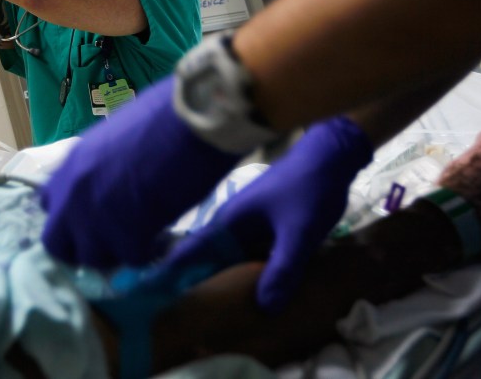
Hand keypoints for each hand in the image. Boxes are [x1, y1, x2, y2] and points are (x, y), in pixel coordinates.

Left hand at [40, 77, 244, 267]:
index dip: (70, 214)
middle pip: (57, 243)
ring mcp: (94, 220)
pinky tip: (161, 236)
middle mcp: (72, 196)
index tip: (92, 213)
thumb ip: (99, 167)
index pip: (49, 204)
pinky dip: (147, 252)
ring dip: (115, 251)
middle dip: (82, 246)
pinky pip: (131, 259)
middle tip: (111, 238)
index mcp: (70, 165)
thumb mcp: (113, 139)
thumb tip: (107, 185)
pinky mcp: (125, 237)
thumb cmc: (161, 116)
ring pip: (92, 258)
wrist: (188, 123)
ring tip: (140, 236)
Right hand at [162, 116, 372, 312]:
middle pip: (207, 263)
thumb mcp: (298, 234)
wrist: (331, 158)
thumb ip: (283, 270)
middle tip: (179, 321)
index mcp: (228, 224)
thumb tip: (264, 310)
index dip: (169, 276)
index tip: (150, 300)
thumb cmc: (307, 189)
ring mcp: (250, 230)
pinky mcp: (267, 233)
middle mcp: (233, 228)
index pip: (190, 253)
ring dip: (222, 285)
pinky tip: (251, 298)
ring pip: (230, 264)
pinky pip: (250, 260)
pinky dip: (247, 277)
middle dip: (195, 288)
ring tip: (209, 319)